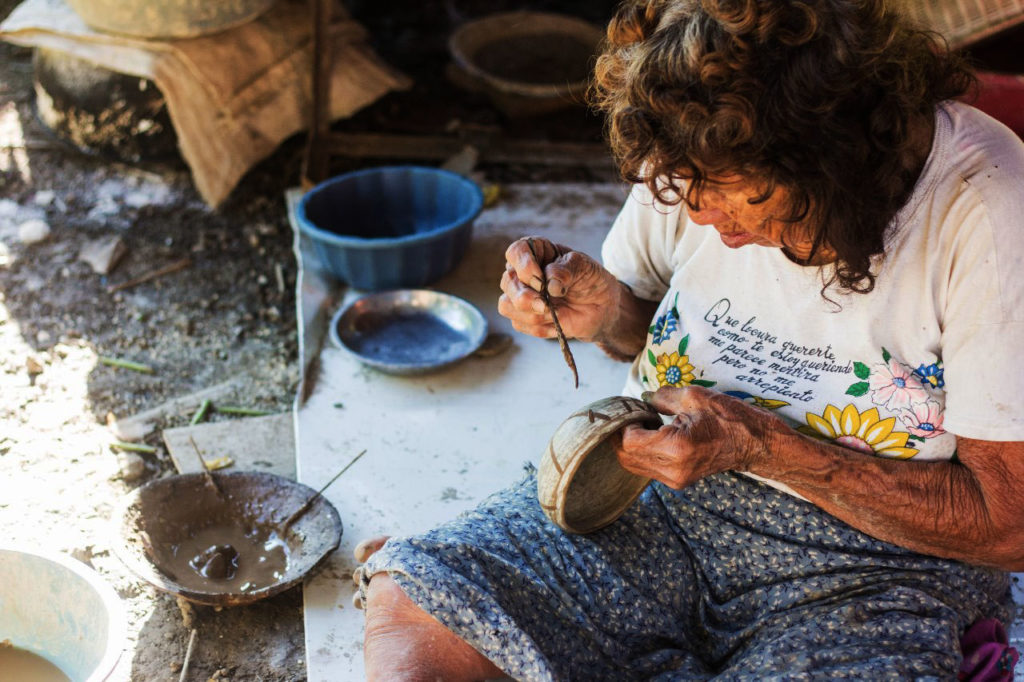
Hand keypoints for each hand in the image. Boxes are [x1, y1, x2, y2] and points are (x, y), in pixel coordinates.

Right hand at [498, 237, 620, 341]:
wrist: (601, 307)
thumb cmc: (590, 280)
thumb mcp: (584, 267)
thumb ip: (565, 270)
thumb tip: (549, 284)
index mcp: (536, 252)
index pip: (516, 252)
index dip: (523, 266)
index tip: (540, 278)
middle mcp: (522, 273)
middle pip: (507, 282)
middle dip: (525, 297)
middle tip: (546, 305)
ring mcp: (521, 295)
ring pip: (507, 305)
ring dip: (531, 314)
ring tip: (555, 314)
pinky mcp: (524, 317)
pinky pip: (519, 324)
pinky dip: (540, 327)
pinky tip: (556, 323)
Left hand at [617, 386, 781, 488]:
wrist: (755, 444)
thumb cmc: (730, 418)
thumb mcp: (695, 397)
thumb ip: (662, 397)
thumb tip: (641, 398)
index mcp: (676, 448)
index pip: (629, 441)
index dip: (624, 423)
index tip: (631, 408)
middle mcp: (673, 469)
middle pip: (626, 457)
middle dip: (622, 435)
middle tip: (633, 414)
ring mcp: (675, 479)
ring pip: (634, 465)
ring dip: (630, 444)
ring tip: (644, 423)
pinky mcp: (678, 481)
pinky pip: (647, 468)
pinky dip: (642, 451)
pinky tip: (654, 434)